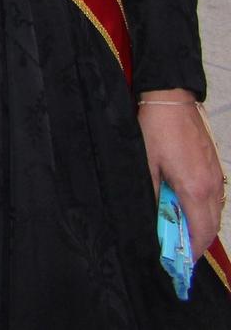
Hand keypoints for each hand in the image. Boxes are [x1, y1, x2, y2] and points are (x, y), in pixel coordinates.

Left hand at [140, 93, 224, 257]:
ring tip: (178, 231)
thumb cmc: (155, 129)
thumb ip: (152, 195)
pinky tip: (185, 208)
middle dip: (197, 242)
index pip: (201, 231)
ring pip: (215, 212)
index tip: (180, 262)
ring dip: (200, 225)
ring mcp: (215, 176)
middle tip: (177, 250)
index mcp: (195, 189)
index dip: (192, 250)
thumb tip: (154, 218)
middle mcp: (211, 186)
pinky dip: (203, 209)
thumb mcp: (145, 165)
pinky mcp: (213, 167)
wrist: (170, 100)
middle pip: (211, 225)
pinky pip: (214, 197)